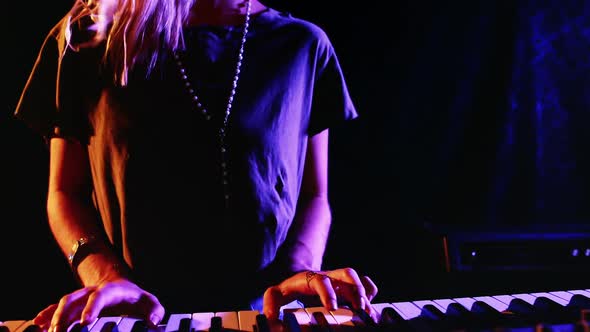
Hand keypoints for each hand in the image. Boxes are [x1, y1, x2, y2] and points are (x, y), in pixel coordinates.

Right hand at [33, 279, 164, 331]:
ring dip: (54, 318)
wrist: (125, 291)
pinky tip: (40, 325)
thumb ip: (155, 310)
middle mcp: (93, 291)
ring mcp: (82, 297)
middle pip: (74, 298)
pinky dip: (48, 315)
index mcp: (112, 290)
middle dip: (65, 315)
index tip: (85, 322)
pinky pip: (58, 308)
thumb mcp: (150, 303)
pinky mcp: (76, 305)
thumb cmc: (138, 301)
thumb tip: (154, 321)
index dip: (92, 307)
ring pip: (64, 303)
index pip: (99, 295)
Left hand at [262, 267, 378, 321]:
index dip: (327, 293)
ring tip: (368, 313)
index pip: (320, 281)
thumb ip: (271, 305)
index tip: (332, 308)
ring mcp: (340, 280)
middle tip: (359, 309)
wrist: (298, 276)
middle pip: (346, 273)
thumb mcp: (275, 295)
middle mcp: (329, 276)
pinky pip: (365, 284)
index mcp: (310, 278)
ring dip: (365, 294)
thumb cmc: (288, 287)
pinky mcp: (348, 286)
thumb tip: (270, 320)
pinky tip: (370, 307)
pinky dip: (371, 293)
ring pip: (357, 278)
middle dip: (355, 289)